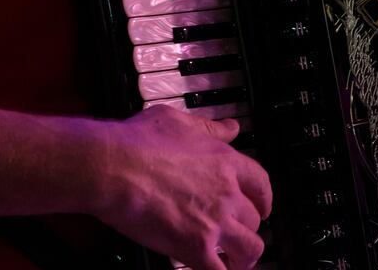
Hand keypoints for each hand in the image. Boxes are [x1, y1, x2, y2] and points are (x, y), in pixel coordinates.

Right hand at [92, 105, 272, 269]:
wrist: (113, 167)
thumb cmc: (137, 142)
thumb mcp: (177, 121)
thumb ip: (209, 128)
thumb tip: (231, 128)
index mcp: (224, 162)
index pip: (261, 184)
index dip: (263, 199)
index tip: (260, 206)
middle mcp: (226, 193)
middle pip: (255, 219)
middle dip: (247, 228)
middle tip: (235, 233)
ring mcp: (214, 223)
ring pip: (250, 249)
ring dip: (244, 257)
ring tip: (234, 261)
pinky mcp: (195, 248)